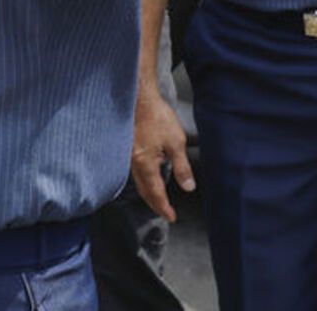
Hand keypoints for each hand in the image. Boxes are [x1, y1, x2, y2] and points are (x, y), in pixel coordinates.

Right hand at [130, 92, 194, 221]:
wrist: (139, 100)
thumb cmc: (157, 117)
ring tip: (158, 200)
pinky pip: (134, 172)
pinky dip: (142, 181)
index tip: (172, 217)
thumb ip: (181, 167)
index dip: (164, 207)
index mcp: (146, 165)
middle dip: (155, 204)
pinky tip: (147, 178)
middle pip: (144, 192)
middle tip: (165, 212)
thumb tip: (188, 187)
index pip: (156, 193)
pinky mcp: (127, 150)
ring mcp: (128, 157)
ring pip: (138, 182)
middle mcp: (134, 164)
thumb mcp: (176, 142)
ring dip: (148, 194)